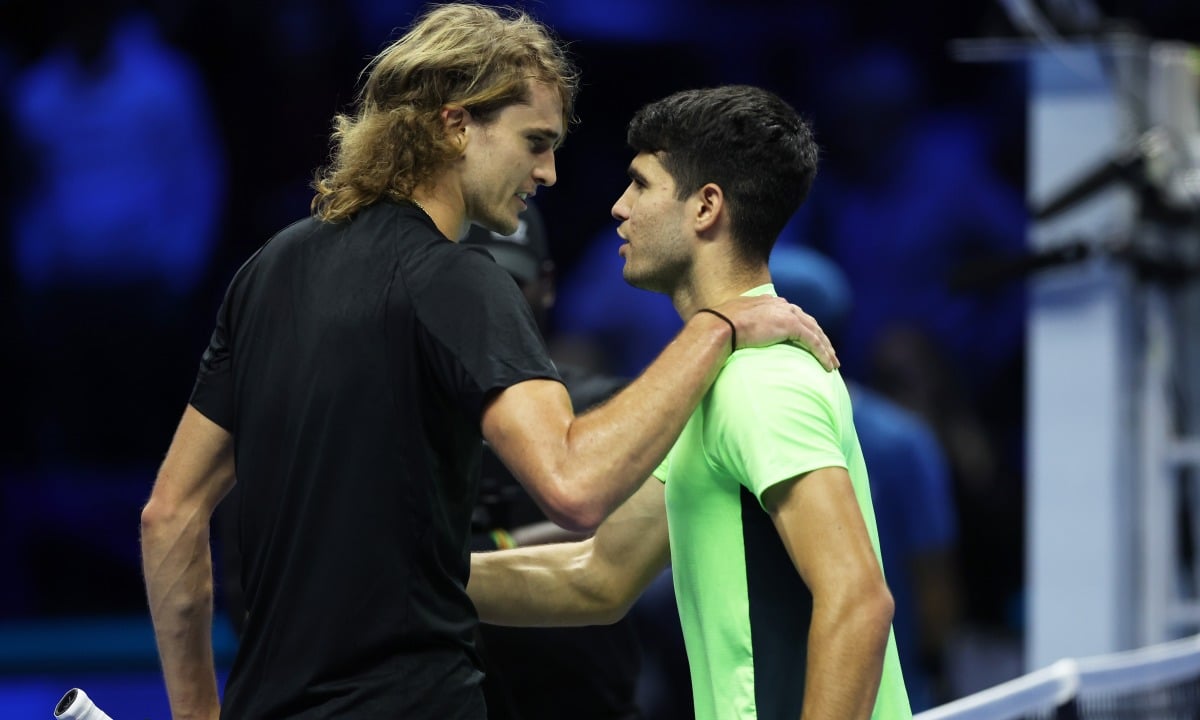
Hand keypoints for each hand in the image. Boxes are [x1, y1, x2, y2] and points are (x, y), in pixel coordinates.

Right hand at [708, 295, 838, 370]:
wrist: (720, 326)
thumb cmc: (719, 328)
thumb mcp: (733, 323)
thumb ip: (742, 327)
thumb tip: (736, 339)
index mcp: (767, 302)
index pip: (792, 315)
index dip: (803, 328)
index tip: (808, 341)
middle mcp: (780, 305)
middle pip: (808, 322)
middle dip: (820, 339)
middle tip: (828, 354)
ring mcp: (786, 314)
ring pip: (815, 332)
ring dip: (826, 349)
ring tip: (832, 364)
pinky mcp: (790, 326)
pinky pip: (813, 342)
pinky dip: (822, 354)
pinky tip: (828, 366)